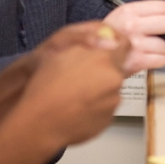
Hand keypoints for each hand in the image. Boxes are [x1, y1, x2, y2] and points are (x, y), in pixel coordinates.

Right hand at [0, 22, 127, 163]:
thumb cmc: (46, 86)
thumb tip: (106, 40)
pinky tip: (77, 107)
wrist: (40, 123)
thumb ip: (88, 42)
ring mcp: (112, 103)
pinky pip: (105, 108)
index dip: (117, 44)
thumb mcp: (61, 52)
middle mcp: (114, 81)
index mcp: (105, 61)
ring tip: (75, 93)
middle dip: (104, 69)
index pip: (124, 46)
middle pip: (116, 70)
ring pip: (111, 90)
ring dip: (99, 89)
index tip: (110, 47)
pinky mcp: (108, 121)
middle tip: (83, 74)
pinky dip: (96, 106)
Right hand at [102, 0, 164, 72]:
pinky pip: (161, 60)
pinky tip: (150, 58)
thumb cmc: (107, 39)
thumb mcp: (121, 18)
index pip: (163, 6)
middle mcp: (131, 25)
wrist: (90, 59)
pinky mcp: (136, 61)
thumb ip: (144, 14)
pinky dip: (160, 61)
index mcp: (128, 11)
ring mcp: (133, 44)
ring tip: (158, 50)